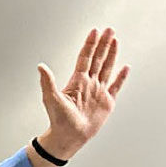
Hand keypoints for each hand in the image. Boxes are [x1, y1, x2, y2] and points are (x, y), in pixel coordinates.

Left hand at [37, 27, 129, 158]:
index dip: (90, 44)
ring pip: (107, 68)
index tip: (94, 31)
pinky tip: (125, 67)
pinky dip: (121, 77)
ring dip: (112, 54)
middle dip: (103, 44)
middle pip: (98, 59)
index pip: (85, 58)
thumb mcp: (51, 99)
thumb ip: (48, 82)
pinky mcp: (107, 102)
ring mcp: (98, 91)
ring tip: (115, 40)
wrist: (69, 137)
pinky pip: (116, 86)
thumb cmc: (59, 120)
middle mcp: (89, 84)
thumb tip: (41, 66)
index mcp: (77, 81)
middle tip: (109, 30)